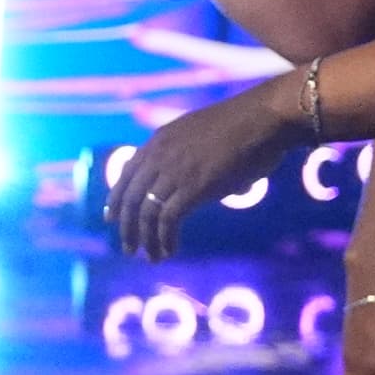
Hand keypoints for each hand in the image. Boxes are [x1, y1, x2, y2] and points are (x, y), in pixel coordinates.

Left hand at [111, 76, 302, 258]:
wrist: (263, 118)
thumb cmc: (247, 126)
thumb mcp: (206, 136)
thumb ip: (201, 158)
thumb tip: (227, 187)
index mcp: (159, 140)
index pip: (127, 173)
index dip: (117, 198)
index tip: (111, 218)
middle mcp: (159, 155)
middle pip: (131, 197)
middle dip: (126, 226)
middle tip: (127, 248)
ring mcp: (174, 171)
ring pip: (146, 212)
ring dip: (145, 239)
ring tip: (150, 256)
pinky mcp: (192, 188)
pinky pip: (168, 219)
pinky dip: (165, 238)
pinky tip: (170, 250)